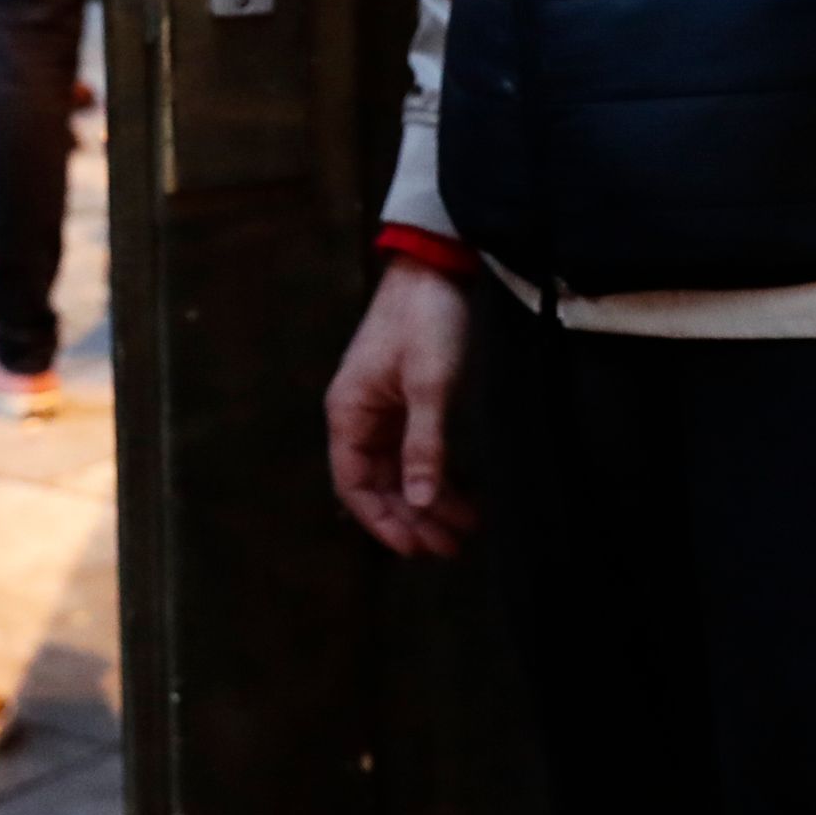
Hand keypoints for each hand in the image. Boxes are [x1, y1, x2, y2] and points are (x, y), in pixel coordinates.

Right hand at [326, 259, 478, 558]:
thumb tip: (420, 503)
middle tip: (450, 548)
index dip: (382, 521)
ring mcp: (383, 406)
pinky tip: (462, 492)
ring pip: (400, 469)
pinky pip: (415, 450)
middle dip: (412, 517)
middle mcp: (360, 414)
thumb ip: (425, 446)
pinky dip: (436, 473)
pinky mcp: (407, 397)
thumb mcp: (430, 386)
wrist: (438, 265)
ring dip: (428, 499)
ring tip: (465, 528)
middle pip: (379, 483)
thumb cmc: (427, 320)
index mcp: (350, 411)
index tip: (416, 549)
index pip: (354, 485)